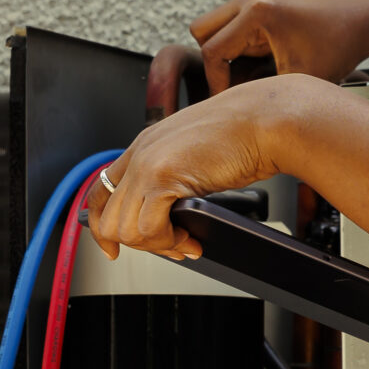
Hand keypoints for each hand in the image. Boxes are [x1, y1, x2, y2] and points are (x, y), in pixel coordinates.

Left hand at [84, 78, 305, 260]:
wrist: (267, 120)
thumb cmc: (246, 135)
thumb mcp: (198, 153)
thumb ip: (176, 176)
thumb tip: (172, 214)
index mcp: (145, 145)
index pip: (102, 191)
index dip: (102, 226)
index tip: (112, 248)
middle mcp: (141, 153)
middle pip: (108, 218)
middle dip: (139, 244)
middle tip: (174, 245)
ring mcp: (148, 164)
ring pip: (124, 228)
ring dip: (157, 245)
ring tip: (186, 241)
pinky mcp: (164, 177)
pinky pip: (147, 228)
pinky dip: (169, 242)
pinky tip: (191, 237)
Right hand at [190, 0, 368, 91]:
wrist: (361, 20)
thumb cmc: (337, 48)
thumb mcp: (298, 79)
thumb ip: (259, 91)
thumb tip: (228, 107)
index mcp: (258, 12)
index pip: (213, 51)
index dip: (216, 82)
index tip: (230, 101)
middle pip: (201, 30)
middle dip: (213, 60)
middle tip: (234, 83)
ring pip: (213, 24)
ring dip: (224, 49)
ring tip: (249, 72)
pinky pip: (231, 20)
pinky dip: (236, 41)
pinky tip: (260, 59)